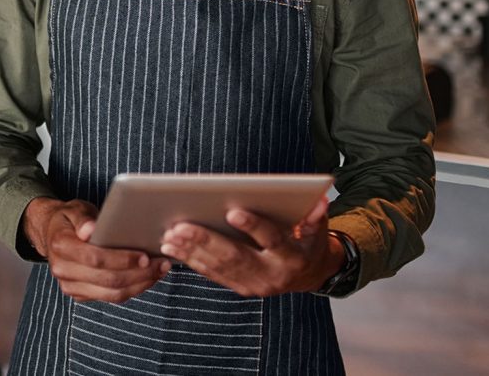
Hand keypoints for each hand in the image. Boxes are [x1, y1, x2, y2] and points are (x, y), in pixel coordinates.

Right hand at [23, 197, 170, 302]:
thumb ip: (83, 218)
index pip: (95, 259)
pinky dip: (132, 289)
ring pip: (112, 294)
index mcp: (61, 247)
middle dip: (138, 274)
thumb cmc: (69, 219)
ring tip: (159, 271)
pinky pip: (110, 297)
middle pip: (107, 280)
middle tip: (161, 264)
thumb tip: (90, 230)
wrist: (51, 233)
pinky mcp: (80, 295)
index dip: (122, 260)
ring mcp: (71, 286)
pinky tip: (147, 278)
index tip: (145, 256)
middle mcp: (63, 270)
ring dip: (140, 285)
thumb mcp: (74, 209)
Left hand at [159, 194, 343, 296]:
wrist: (308, 275)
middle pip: (236, 257)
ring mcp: (255, 285)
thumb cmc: (308, 241)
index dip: (253, 226)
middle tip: (180, 226)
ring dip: (191, 251)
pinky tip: (173, 249)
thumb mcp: (316, 229)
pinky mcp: (241, 288)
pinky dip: (192, 261)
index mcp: (292, 257)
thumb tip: (319, 199)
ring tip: (170, 235)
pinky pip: (213, 274)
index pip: (271, 239)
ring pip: (219, 267)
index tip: (232, 211)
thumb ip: (315, 216)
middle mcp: (272, 275)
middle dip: (206, 240)